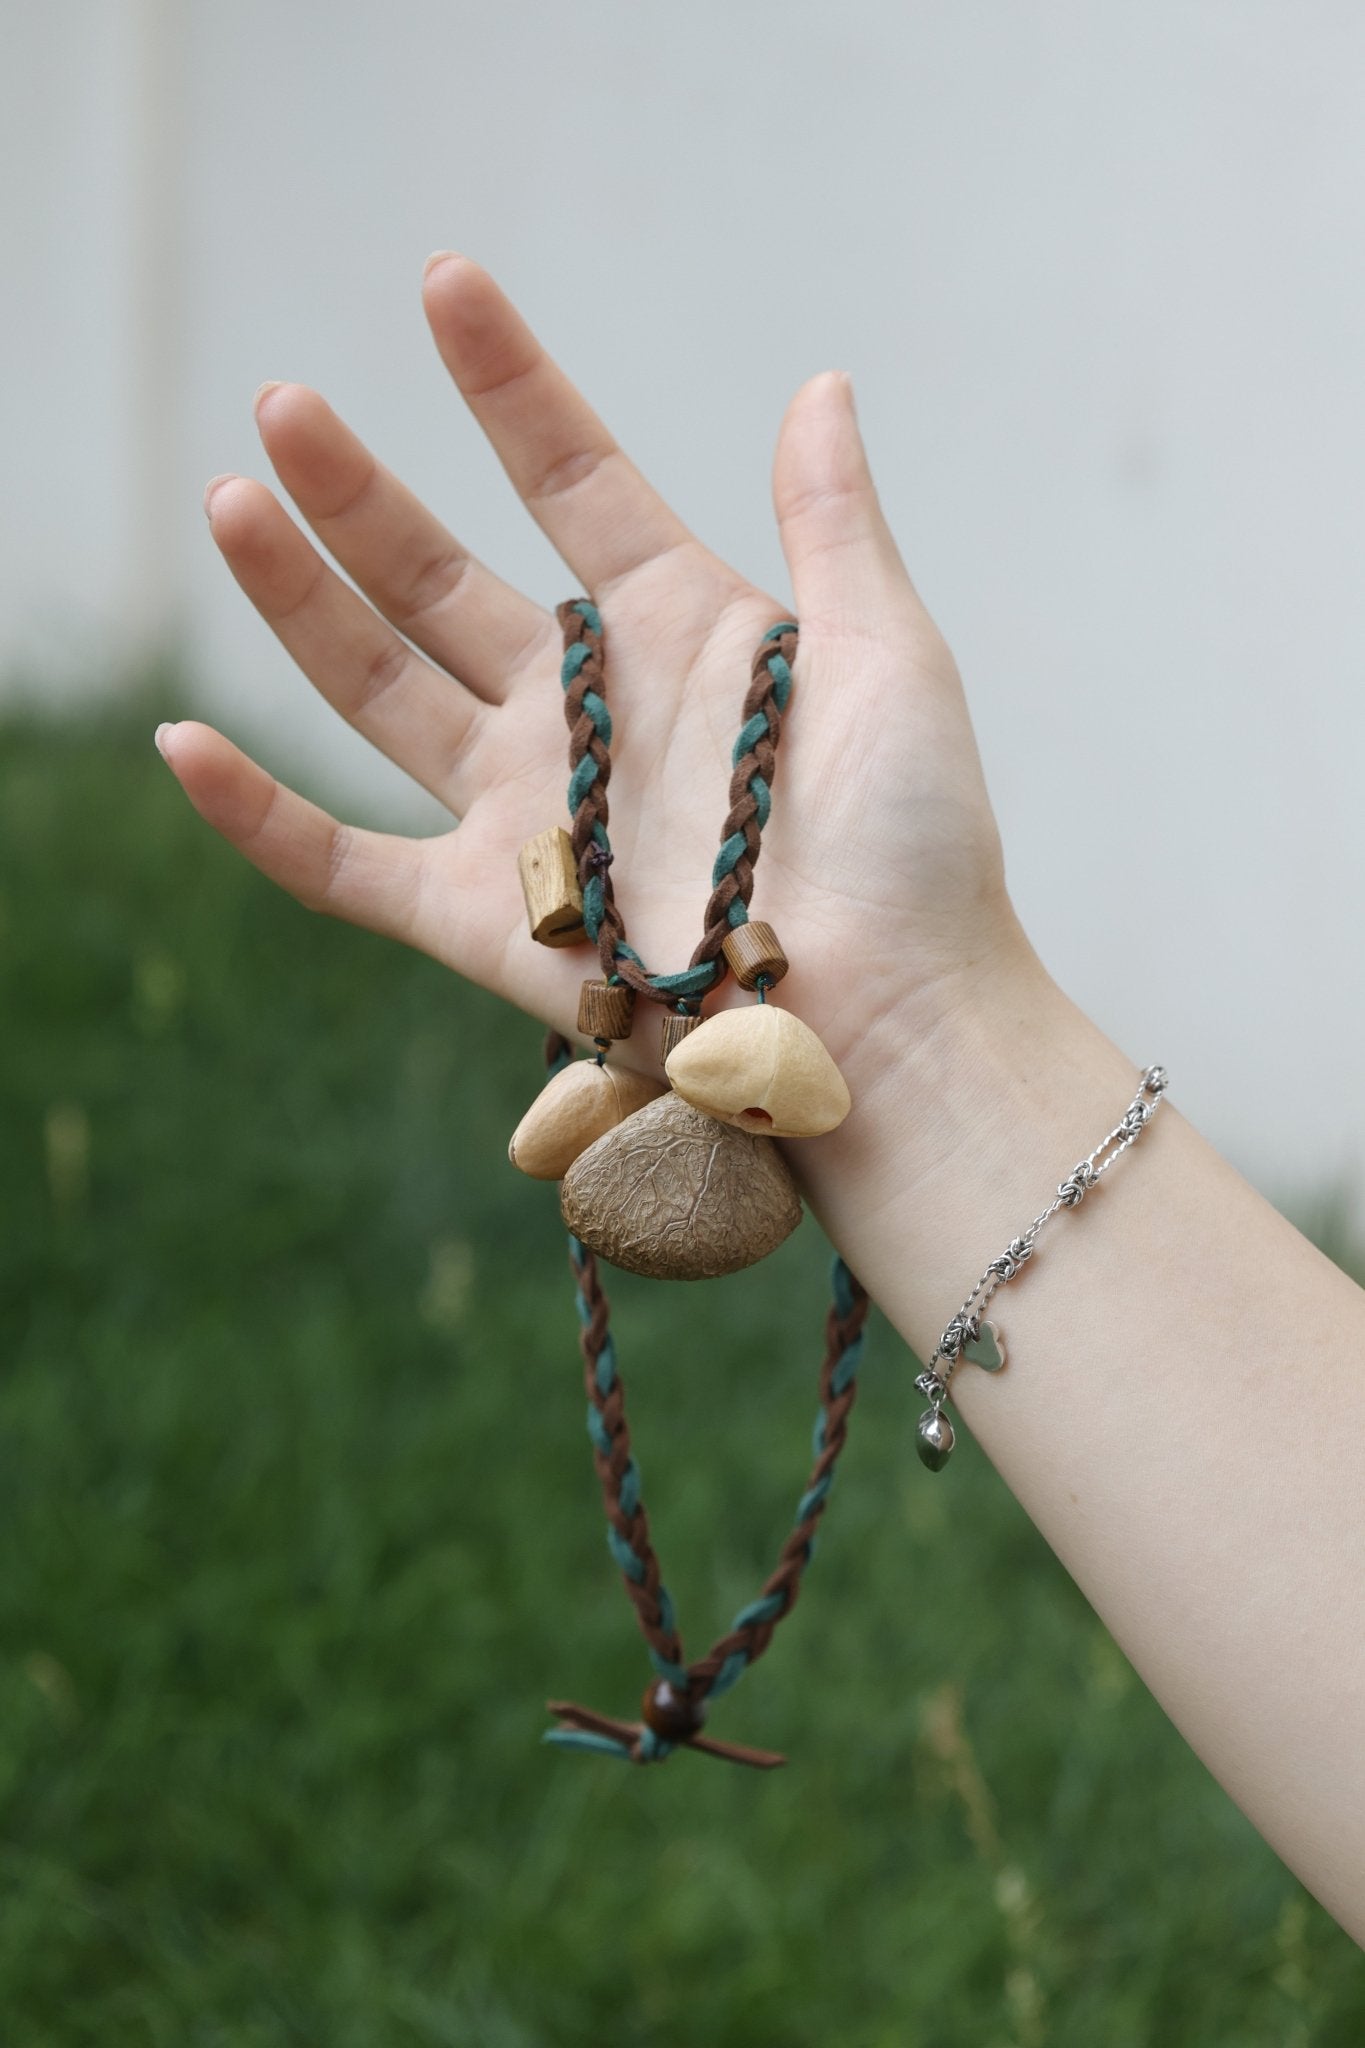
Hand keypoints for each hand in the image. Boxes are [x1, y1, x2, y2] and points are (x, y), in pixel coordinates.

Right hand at [160, 254, 1038, 1118]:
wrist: (896, 1017)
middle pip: (441, 582)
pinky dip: (259, 817)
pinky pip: (344, 864)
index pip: (571, 482)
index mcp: (680, 632)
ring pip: (378, 692)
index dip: (509, 387)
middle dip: (362, 494)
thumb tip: (817, 384)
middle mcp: (585, 712)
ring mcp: (527, 814)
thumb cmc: (918, 845)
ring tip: (235, 503)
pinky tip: (183, 744)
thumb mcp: (888, 656)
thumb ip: (833, 527)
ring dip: (298, 604)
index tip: (446, 282)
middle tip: (283, 404)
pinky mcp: (483, 921)